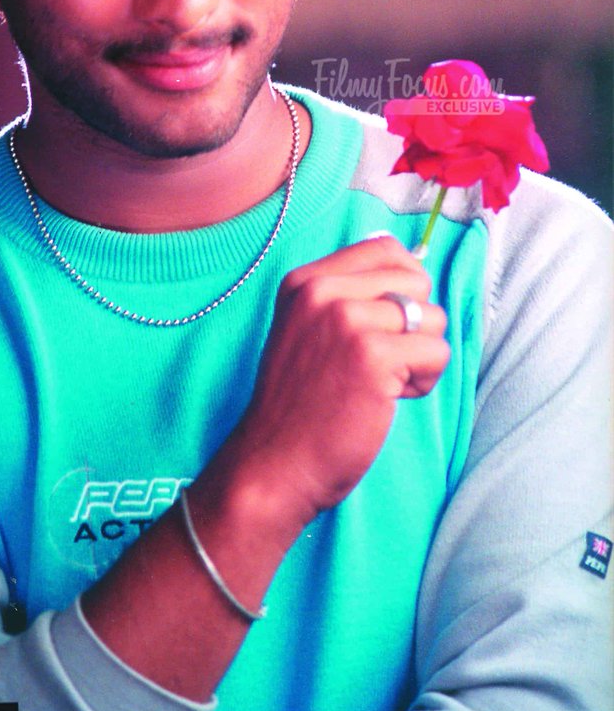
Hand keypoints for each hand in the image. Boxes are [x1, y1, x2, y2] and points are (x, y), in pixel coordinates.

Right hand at [223, 235, 448, 542]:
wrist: (274, 462)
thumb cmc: (299, 404)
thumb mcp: (305, 329)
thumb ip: (346, 297)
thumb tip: (413, 270)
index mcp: (305, 281)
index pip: (384, 248)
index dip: (403, 284)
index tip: (388, 322)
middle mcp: (323, 292)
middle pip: (415, 281)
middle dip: (414, 323)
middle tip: (383, 360)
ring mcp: (346, 321)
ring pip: (431, 317)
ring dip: (419, 355)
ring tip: (384, 382)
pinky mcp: (373, 356)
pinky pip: (436, 352)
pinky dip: (424, 381)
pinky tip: (392, 398)